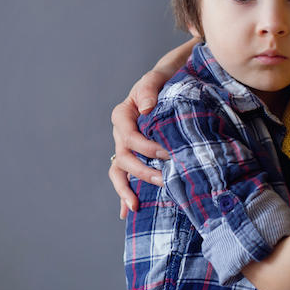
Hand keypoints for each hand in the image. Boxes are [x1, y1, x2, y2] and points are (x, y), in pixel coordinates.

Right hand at [110, 68, 171, 217]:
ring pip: (118, 171)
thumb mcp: (156, 78)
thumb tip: (148, 109)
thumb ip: (149, 89)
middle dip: (141, 172)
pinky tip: (127, 211)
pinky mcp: (135, 156)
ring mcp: (126, 147)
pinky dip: (125, 194)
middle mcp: (121, 134)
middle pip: (123, 158)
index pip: (129, 137)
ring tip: (136, 206)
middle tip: (163, 180)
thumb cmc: (163, 80)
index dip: (145, 148)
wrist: (170, 83)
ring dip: (126, 189)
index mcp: (123, 115)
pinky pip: (125, 177)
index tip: (166, 153)